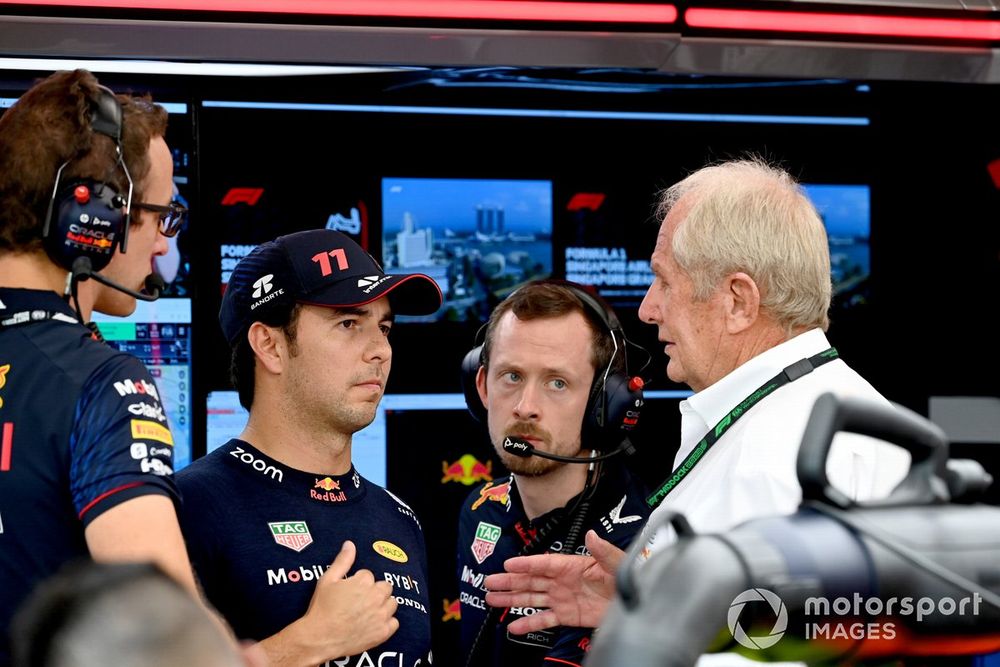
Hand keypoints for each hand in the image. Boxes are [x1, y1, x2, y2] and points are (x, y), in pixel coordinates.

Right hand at [258, 541, 398, 665]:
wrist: (319, 638)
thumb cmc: (322, 608)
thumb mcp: (327, 580)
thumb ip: (342, 561)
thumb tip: (350, 544)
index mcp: (363, 582)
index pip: (368, 576)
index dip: (358, 583)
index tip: (349, 592)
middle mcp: (375, 597)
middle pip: (385, 587)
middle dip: (375, 591)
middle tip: (360, 601)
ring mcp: (380, 616)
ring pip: (392, 603)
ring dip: (383, 605)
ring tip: (367, 612)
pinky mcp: (382, 632)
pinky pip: (394, 623)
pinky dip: (387, 623)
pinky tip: (374, 624)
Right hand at [484, 530, 623, 633]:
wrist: (635, 601)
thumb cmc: (627, 576)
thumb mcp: (616, 562)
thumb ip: (603, 551)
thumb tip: (592, 535)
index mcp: (572, 565)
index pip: (543, 564)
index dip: (525, 564)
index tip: (508, 564)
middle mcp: (562, 581)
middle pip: (531, 581)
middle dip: (510, 581)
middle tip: (490, 582)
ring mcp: (562, 598)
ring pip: (532, 598)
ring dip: (512, 599)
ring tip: (492, 600)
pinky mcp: (567, 615)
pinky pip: (544, 619)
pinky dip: (528, 623)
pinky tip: (513, 625)